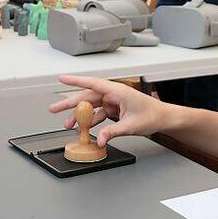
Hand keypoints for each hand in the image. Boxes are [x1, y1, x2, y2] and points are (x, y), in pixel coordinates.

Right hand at [48, 74, 169, 145]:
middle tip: (54, 108)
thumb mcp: (130, 126)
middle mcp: (113, 93)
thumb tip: (99, 139)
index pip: (92, 83)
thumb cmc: (153, 115)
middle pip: (87, 96)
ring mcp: (113, 101)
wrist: (163, 118)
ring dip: (79, 116)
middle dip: (69, 104)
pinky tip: (84, 129)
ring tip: (67, 125)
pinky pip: (98, 114)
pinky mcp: (114, 108)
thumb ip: (112, 132)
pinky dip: (90, 121)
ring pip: (90, 106)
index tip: (61, 78)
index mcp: (117, 90)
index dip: (75, 81)